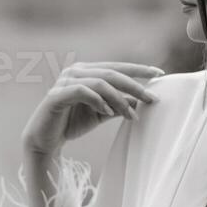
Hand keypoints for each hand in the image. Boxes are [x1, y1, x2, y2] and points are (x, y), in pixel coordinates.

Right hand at [21, 61, 163, 154]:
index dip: (139, 69)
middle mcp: (76, 71)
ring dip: (119, 99)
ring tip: (131, 115)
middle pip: (112, 74)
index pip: (117, 67)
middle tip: (152, 99)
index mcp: (87, 71)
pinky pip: (82, 91)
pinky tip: (107, 112)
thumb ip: (120, 104)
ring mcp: (65, 81)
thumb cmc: (73, 123)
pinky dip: (98, 100)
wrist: (46, 140)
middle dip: (135, 86)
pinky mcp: (56, 95)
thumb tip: (143, 100)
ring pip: (101, 83)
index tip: (160, 74)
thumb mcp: (103, 113)